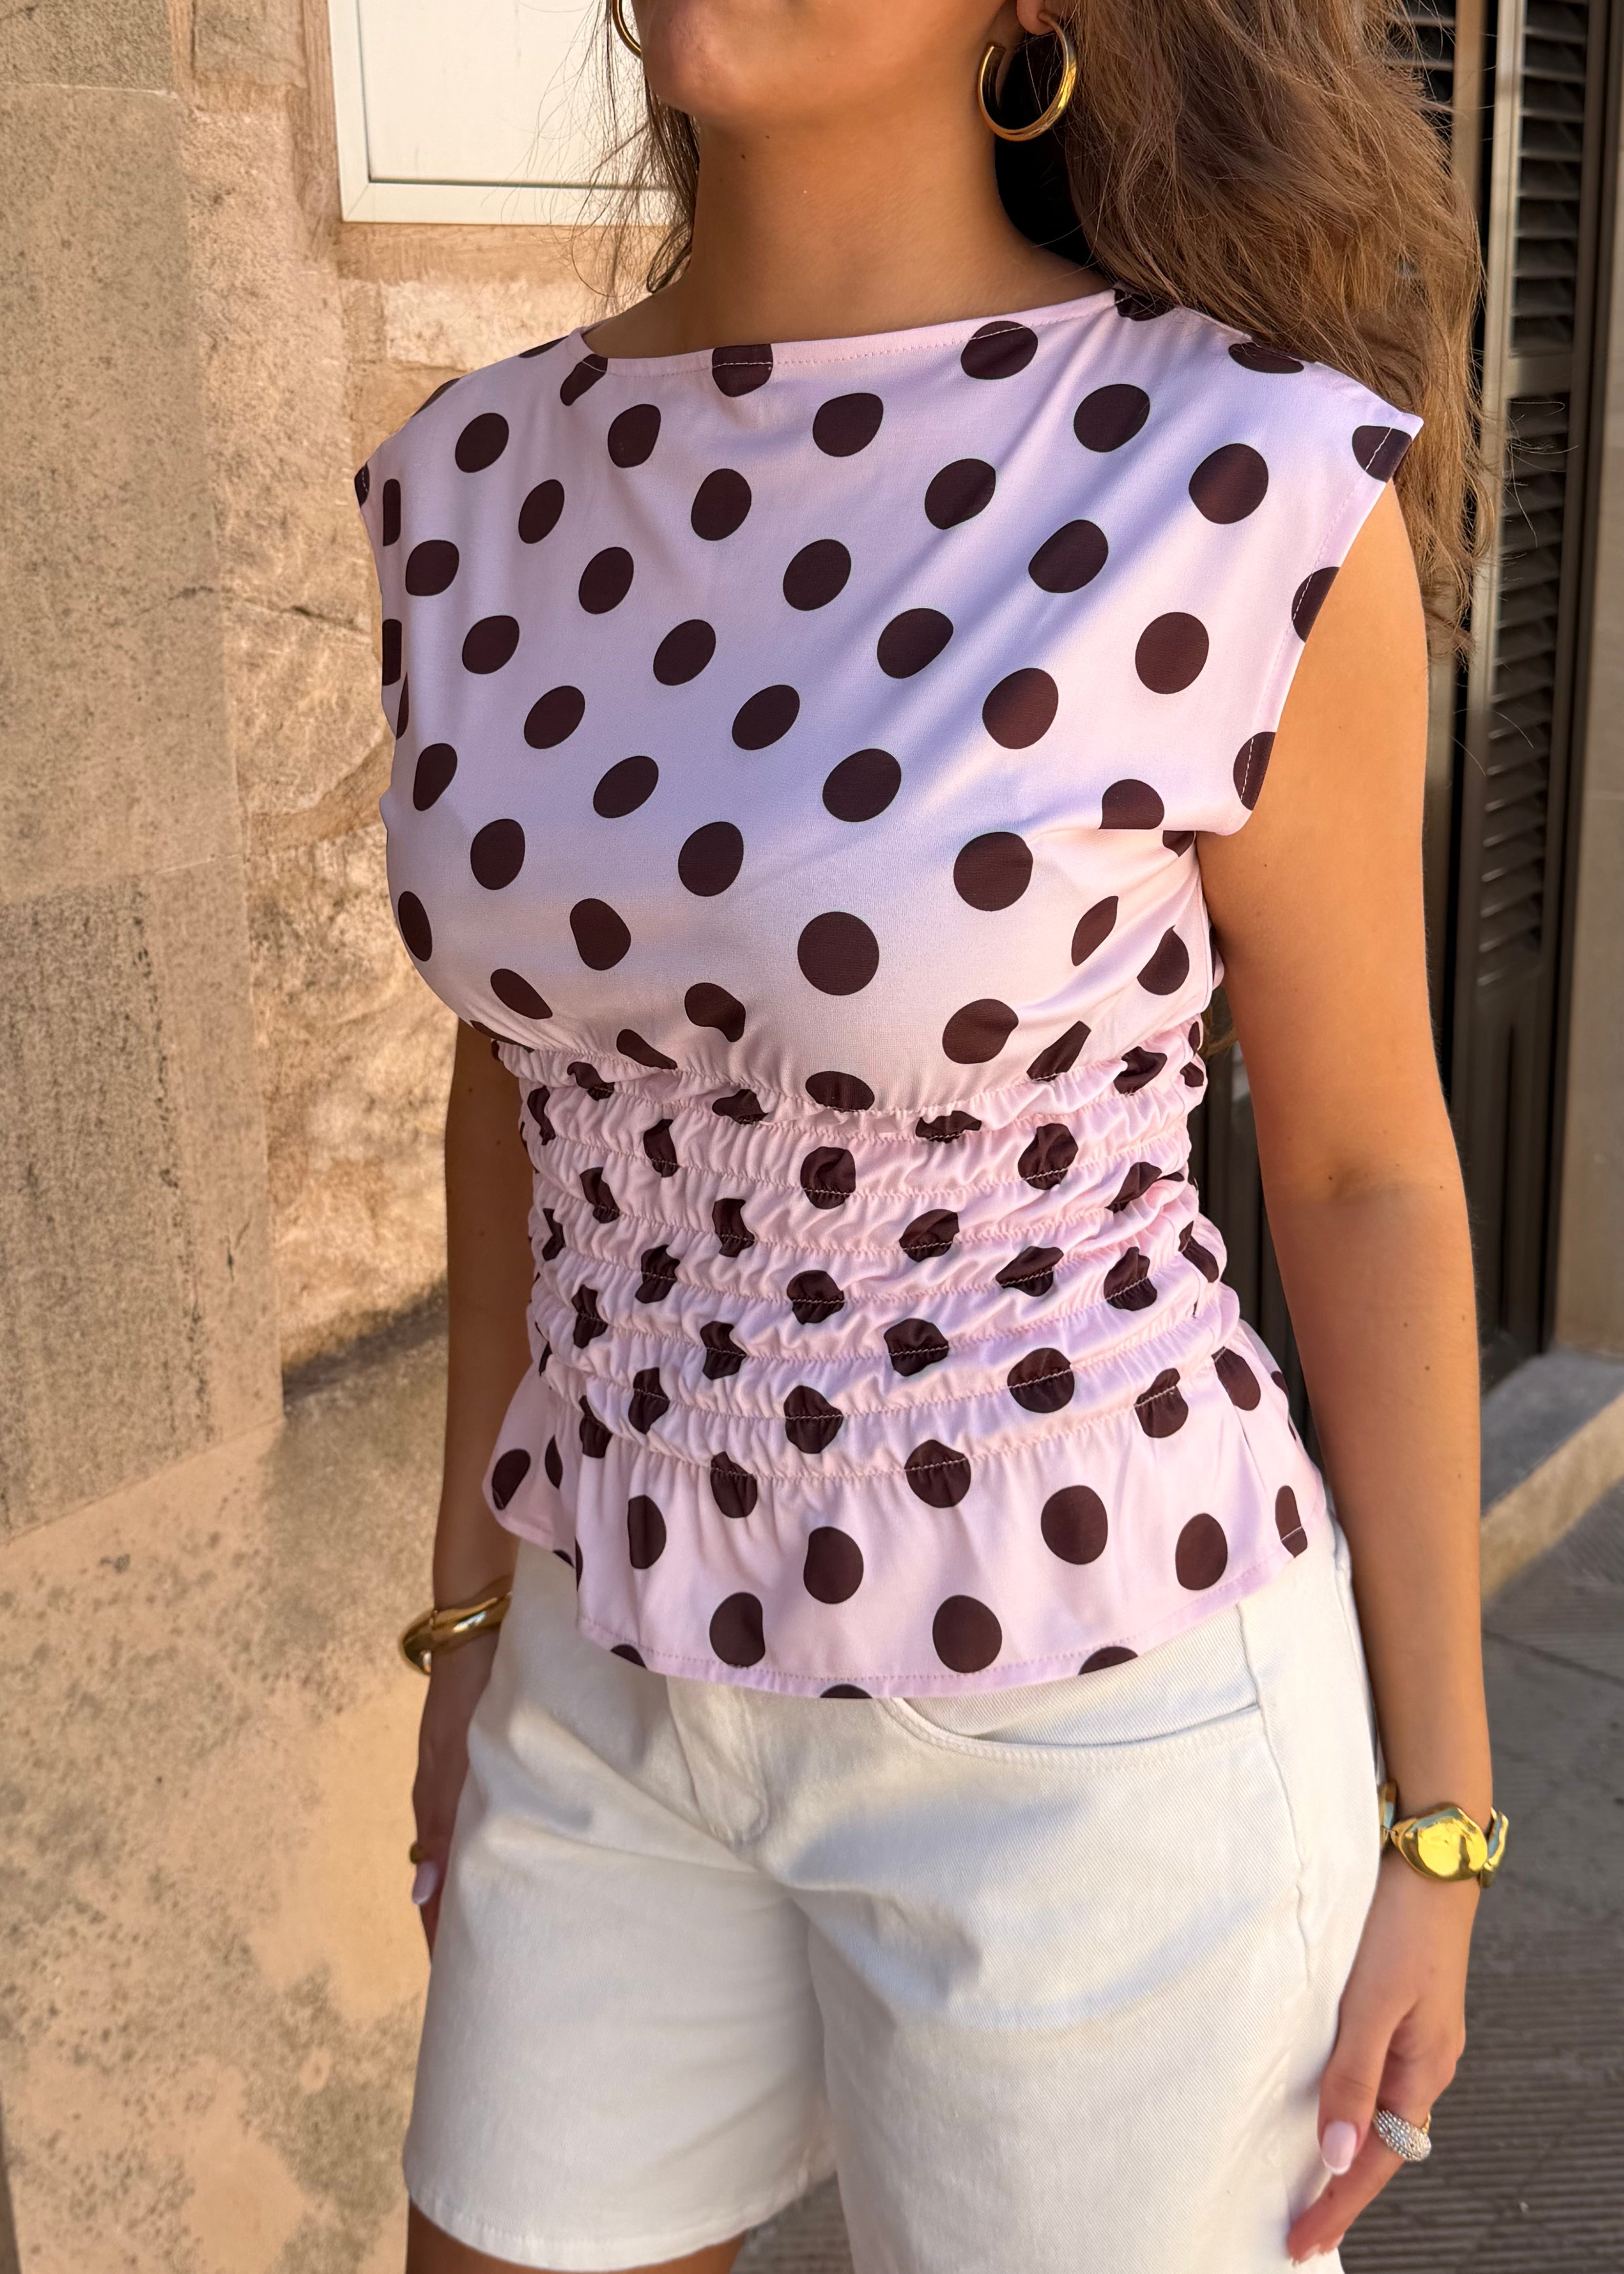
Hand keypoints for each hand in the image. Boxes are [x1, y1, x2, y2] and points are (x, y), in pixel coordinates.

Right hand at [409, 1628, 499, 1952]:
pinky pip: (488, 1830)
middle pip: (455, 1887)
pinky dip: (496, 1861)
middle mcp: (453, 1808)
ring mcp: (470, 1790)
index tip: (457, 1991)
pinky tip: (520, 1872)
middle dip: (467, 1930)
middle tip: (492, 1975)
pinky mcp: (490, 1771)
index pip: (436, 1897)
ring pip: (474, 1861)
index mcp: (438, 1813)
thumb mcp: (451, 1764)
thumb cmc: (466, 1700)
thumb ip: (441, 1825)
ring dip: (485, 1897)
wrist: (481, 1640)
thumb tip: (421, 1892)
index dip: (444, 1941)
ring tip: (510, 1937)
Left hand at [1288, 1850, 1476, 2261]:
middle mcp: (1422, 2060)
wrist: (1428, 1858)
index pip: (1378, 2160)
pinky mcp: (1395, 2005)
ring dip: (1342, 2145)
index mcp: (1423, 2069)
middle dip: (1340, 2189)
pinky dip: (1345, 2099)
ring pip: (1375, 2108)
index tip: (1301, 2242)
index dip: (1338, 2204)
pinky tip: (1318, 2100)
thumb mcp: (1373, 2005)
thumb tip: (1339, 2156)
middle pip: (1380, 2143)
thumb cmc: (1401, 1925)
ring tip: (1301, 2180)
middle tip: (1297, 2225)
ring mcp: (1411, 2033)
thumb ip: (1354, 2078)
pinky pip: (1369, 2071)